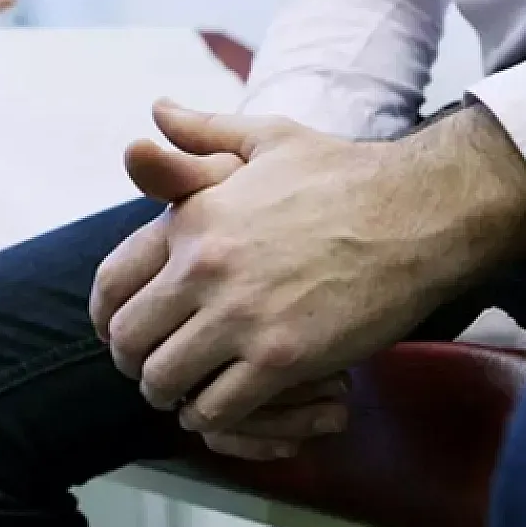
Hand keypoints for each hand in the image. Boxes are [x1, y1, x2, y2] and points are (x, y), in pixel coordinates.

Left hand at [92, 120, 350, 460]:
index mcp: (191, 220)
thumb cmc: (343, 174)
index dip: (105, 317)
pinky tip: (227, 406)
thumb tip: (157, 110)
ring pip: (164, 381)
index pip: (110, 283)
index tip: (119, 331)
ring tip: (188, 393)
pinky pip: (219, 408)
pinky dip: (215, 416)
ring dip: (171, 394)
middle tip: (155, 370)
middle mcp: (203, 268)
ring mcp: (240, 317)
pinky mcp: (282, 359)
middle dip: (135, 363)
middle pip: (129, 341)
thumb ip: (202, 133)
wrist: (419, 211)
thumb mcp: (266, 139)